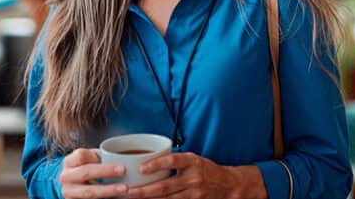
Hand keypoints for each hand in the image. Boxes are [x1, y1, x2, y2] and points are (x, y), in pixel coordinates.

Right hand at [59, 148, 128, 198]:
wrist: (72, 185)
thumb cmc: (86, 167)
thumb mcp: (89, 159)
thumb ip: (100, 157)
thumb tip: (126, 157)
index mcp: (69, 162)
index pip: (81, 155)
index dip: (96, 156)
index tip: (112, 156)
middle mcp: (66, 177)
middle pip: (85, 172)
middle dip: (105, 171)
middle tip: (124, 170)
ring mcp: (69, 192)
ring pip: (89, 192)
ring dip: (108, 190)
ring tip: (125, 188)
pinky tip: (118, 198)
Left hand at [126, 152, 265, 198]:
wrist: (227, 185)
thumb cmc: (206, 170)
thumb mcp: (194, 159)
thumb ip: (175, 161)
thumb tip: (149, 160)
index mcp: (192, 162)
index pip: (173, 161)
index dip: (157, 164)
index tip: (141, 168)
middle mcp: (193, 178)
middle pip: (164, 187)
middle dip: (143, 190)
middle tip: (127, 191)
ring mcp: (194, 194)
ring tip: (132, 198)